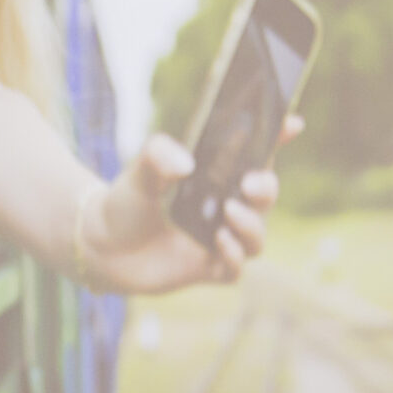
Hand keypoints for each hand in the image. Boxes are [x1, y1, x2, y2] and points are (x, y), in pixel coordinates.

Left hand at [82, 122, 292, 293]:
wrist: (99, 246)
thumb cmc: (123, 203)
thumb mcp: (138, 171)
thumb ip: (157, 155)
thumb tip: (186, 163)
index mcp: (214, 177)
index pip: (254, 155)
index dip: (276, 138)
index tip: (293, 123)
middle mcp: (223, 207)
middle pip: (264, 197)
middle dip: (266, 188)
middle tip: (249, 184)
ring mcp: (218, 239)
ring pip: (256, 237)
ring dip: (251, 226)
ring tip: (228, 214)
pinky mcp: (206, 269)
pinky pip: (234, 268)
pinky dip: (233, 256)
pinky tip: (219, 241)